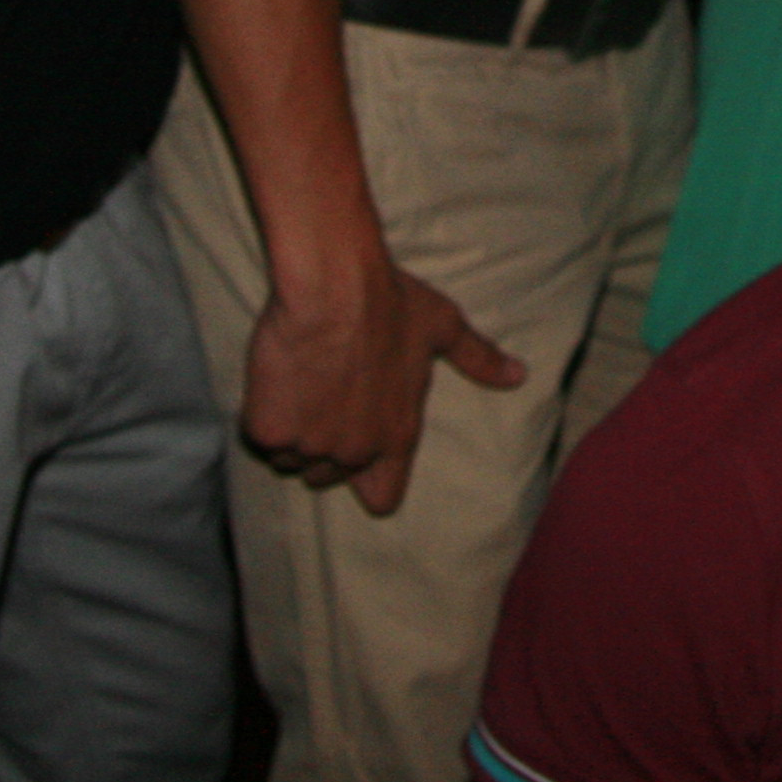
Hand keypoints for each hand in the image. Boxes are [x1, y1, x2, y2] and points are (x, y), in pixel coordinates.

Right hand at [241, 245, 525, 514]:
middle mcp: (355, 451)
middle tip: (325, 391)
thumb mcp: (443, 328)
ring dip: (292, 429)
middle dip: (324, 441)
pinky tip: (277, 378)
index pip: (382, 496)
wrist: (334, 284)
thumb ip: (479, 358)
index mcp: (397, 436)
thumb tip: (519, 375)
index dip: (368, 478)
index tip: (358, 452)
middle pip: (327, 474)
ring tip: (302, 380)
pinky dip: (263, 412)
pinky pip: (261, 437)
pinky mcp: (268, 431)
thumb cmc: (391, 302)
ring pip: (291, 456)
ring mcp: (310, 444)